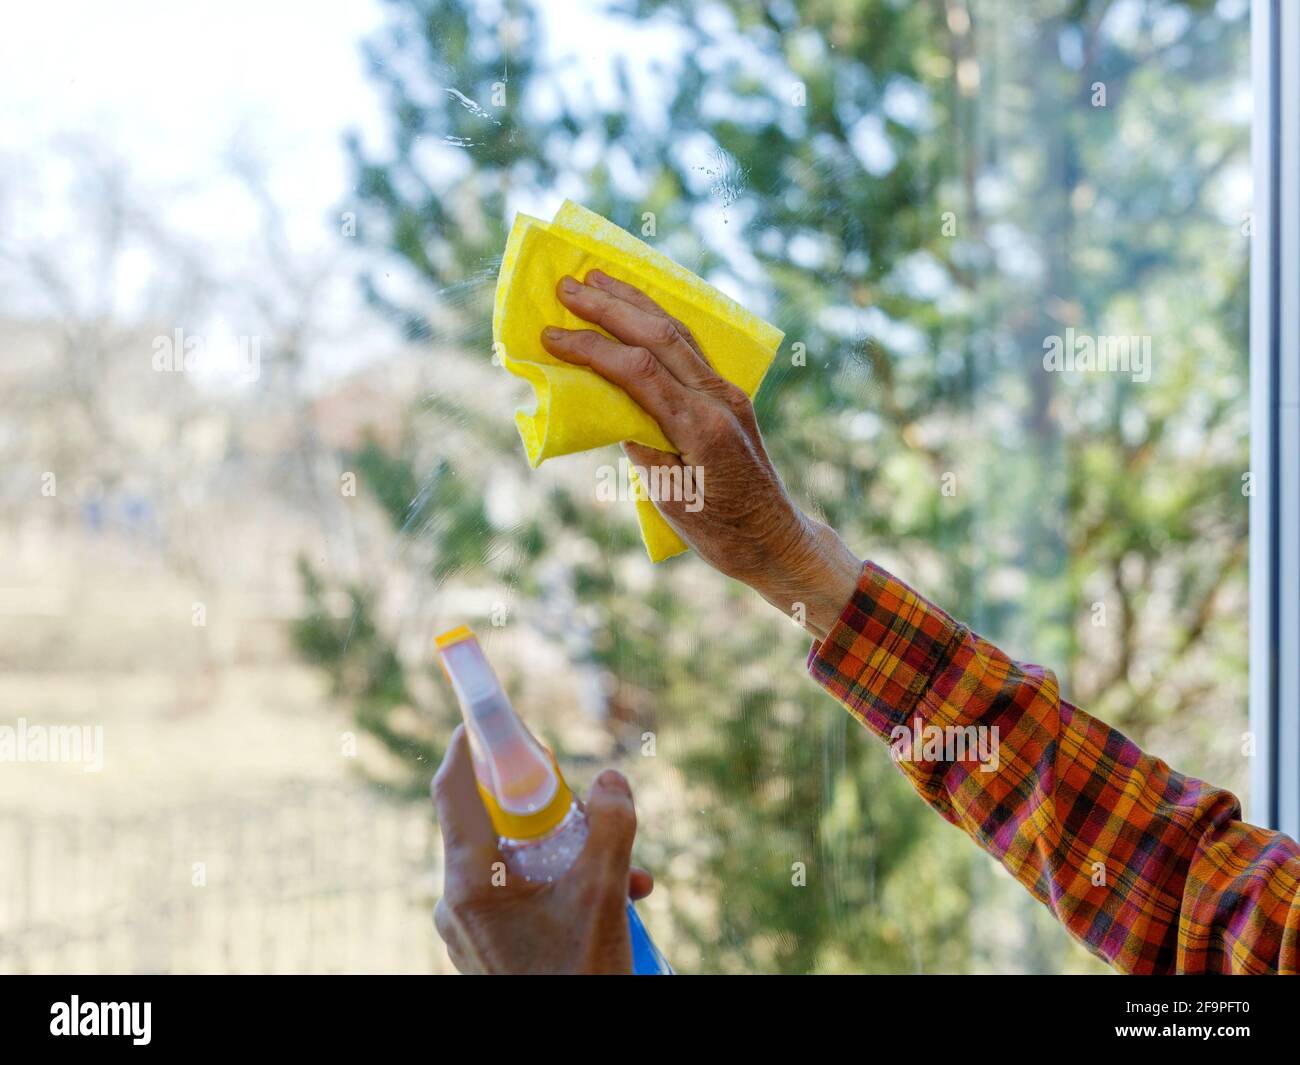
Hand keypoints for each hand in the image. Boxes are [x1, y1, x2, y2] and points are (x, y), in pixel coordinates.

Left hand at [431, 725, 652, 974]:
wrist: (571, 1050)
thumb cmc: (577, 979)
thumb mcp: (604, 896)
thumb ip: (612, 828)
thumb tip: (611, 780)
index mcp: (470, 882)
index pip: (454, 791)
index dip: (471, 746)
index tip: (488, 715)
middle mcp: (458, 901)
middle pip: (492, 823)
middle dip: (548, 808)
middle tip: (585, 802)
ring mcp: (470, 927)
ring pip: (514, 860)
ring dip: (569, 852)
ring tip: (629, 871)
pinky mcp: (488, 945)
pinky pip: (519, 892)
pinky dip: (561, 883)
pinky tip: (618, 897)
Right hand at [541, 269, 860, 638]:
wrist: (775, 540)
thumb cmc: (720, 532)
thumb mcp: (669, 497)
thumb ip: (642, 446)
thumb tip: (615, 407)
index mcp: (700, 427)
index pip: (639, 370)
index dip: (592, 348)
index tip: (551, 335)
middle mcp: (718, 398)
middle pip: (659, 336)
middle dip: (610, 307)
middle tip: (567, 286)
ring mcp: (728, 393)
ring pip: (678, 332)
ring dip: (635, 302)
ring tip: (598, 279)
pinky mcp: (729, 396)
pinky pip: (690, 347)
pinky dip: (658, 321)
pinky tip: (639, 308)